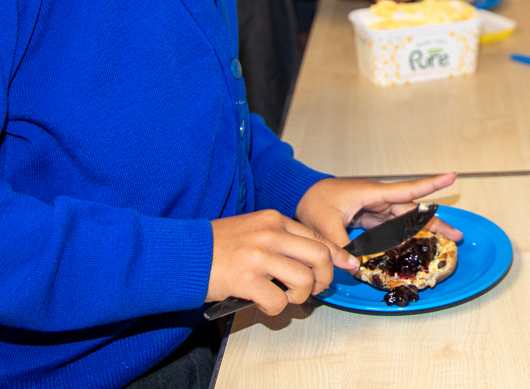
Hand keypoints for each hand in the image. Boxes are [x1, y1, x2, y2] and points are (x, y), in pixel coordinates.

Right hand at [207, 210, 337, 315]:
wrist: (182, 253)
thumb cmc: (216, 245)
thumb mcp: (253, 229)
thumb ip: (280, 239)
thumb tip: (310, 258)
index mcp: (274, 220)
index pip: (317, 237)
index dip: (336, 255)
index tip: (347, 265)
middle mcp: (270, 234)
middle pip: (319, 256)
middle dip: (324, 278)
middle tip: (315, 288)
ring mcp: (259, 256)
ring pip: (304, 279)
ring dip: (301, 296)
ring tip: (287, 297)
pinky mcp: (246, 279)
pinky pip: (277, 301)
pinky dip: (276, 308)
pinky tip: (263, 302)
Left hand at [295, 173, 464, 253]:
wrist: (301, 195)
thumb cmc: (314, 201)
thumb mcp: (323, 224)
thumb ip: (338, 246)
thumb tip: (354, 267)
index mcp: (373, 194)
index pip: (407, 190)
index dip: (431, 185)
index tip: (452, 177)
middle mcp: (379, 200)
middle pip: (413, 212)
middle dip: (436, 223)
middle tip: (458, 236)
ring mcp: (376, 210)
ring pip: (406, 221)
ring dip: (424, 232)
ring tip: (445, 241)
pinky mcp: (371, 218)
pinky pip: (393, 229)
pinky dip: (406, 237)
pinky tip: (416, 247)